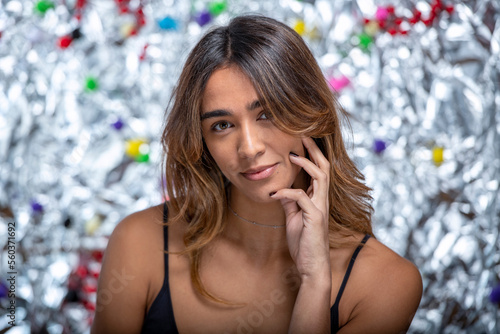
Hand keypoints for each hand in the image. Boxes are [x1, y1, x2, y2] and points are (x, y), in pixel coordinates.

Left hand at [271, 137, 330, 278]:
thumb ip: (290, 202)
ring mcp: (320, 208)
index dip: (312, 155)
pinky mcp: (314, 218)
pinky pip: (301, 197)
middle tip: (303, 136)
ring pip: (321, 177)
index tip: (302, 141)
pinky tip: (275, 194)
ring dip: (306, 164)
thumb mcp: (294, 218)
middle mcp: (322, 201)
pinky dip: (287, 192)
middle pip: (325, 168)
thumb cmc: (304, 243)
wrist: (311, 266)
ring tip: (292, 155)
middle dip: (314, 151)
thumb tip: (281, 189)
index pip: (320, 171)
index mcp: (318, 200)